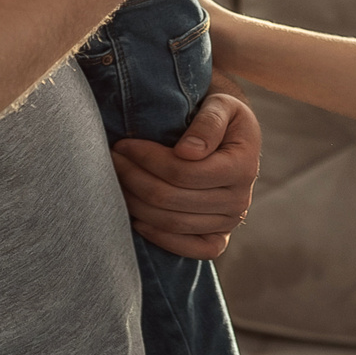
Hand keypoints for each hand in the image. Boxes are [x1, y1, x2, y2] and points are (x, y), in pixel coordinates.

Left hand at [113, 85, 259, 259]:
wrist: (232, 138)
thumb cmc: (221, 116)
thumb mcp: (221, 105)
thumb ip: (208, 123)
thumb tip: (188, 152)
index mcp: (242, 166)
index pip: (183, 172)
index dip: (148, 159)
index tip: (124, 144)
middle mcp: (239, 200)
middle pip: (172, 199)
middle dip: (134, 178)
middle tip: (113, 159)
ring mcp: (230, 223)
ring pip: (173, 223)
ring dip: (137, 204)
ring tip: (117, 180)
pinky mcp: (218, 238)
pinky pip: (191, 249)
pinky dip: (160, 238)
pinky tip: (137, 219)